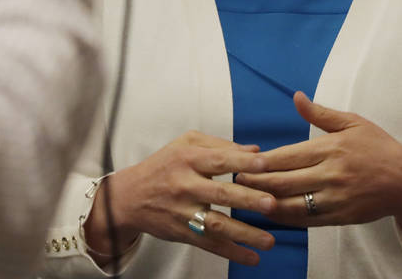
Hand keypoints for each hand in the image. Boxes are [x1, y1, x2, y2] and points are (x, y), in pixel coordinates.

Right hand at [84, 131, 276, 267]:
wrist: (130, 197)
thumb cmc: (163, 166)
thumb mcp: (185, 144)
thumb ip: (219, 145)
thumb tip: (255, 151)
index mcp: (188, 159)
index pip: (218, 160)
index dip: (241, 162)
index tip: (264, 165)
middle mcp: (185, 185)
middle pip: (219, 193)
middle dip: (247, 199)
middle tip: (271, 204)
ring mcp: (183, 211)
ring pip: (216, 223)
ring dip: (244, 233)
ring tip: (269, 241)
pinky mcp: (183, 232)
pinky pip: (209, 244)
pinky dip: (231, 253)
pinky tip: (252, 258)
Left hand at [235, 92, 401, 262]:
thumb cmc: (379, 148)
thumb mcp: (353, 123)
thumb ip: (321, 114)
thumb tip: (296, 97)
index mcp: (331, 148)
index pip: (287, 157)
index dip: (262, 162)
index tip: (243, 161)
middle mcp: (331, 175)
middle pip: (284, 182)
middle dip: (256, 183)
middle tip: (234, 180)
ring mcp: (335, 199)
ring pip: (292, 205)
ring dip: (265, 203)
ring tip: (245, 198)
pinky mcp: (339, 218)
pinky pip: (306, 221)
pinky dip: (285, 218)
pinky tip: (270, 213)